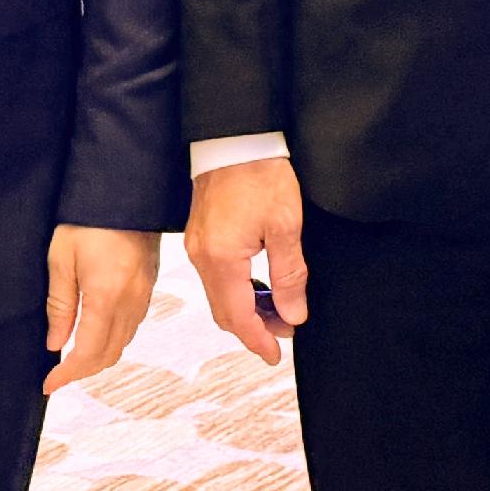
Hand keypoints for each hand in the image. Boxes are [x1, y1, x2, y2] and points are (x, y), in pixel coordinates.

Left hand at [42, 225, 159, 394]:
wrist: (125, 188)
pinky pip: (133, 324)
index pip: (87, 353)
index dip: (67, 374)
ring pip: (123, 342)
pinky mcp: (150, 284)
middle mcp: (130, 300)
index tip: (49, 383)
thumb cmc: (87, 218)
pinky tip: (97, 330)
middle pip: (109, 355)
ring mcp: (145, 293)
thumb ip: (60, 305)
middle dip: (82, 370)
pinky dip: (114, 338)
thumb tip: (55, 343)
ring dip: (99, 355)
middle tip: (58, 373)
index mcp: (105, 295)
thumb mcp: (61, 259)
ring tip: (73, 354)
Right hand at [186, 157, 309, 365]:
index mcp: (221, 259)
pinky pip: (216, 276)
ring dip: (246, 309)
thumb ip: (289, 274)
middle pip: (224, 311)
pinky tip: (259, 285)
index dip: (258, 340)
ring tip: (279, 309)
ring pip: (219, 295)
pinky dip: (236, 290)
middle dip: (253, 328)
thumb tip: (293, 313)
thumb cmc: (261, 173)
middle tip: (285, 332)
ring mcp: (197, 246)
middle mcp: (201, 257)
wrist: (236, 135)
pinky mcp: (200, 234)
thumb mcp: (285, 225)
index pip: (238, 316)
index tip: (276, 356)